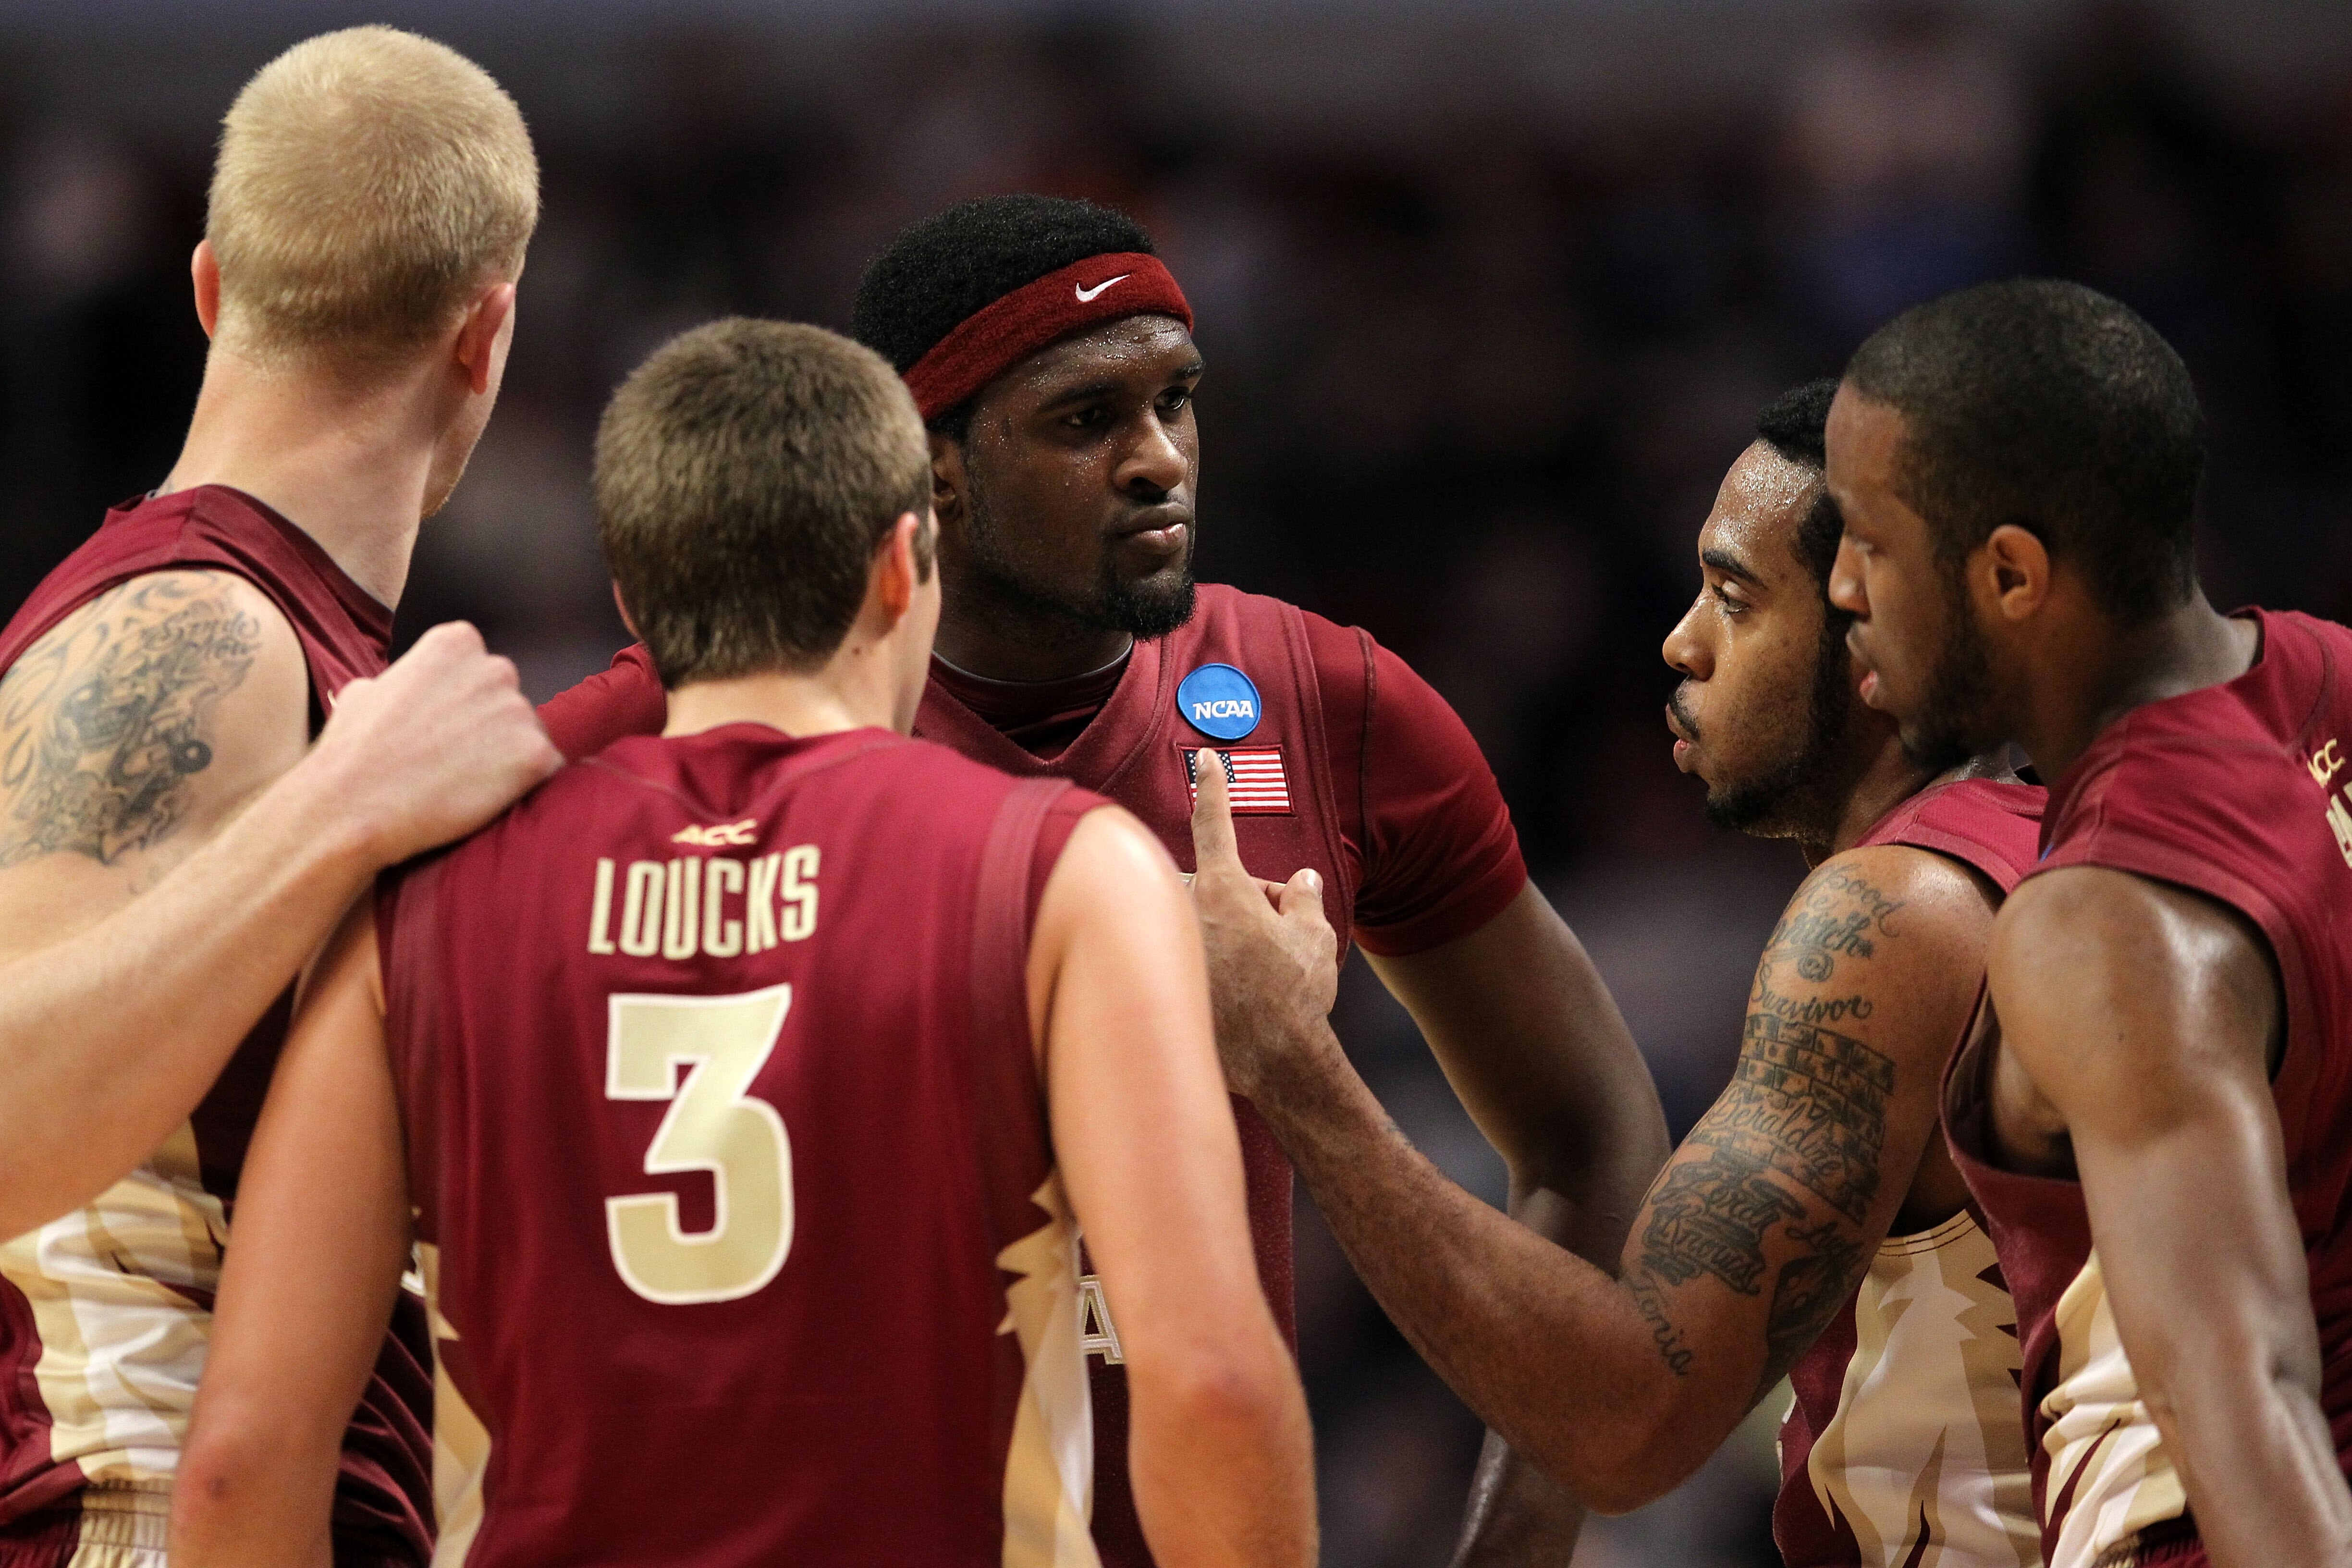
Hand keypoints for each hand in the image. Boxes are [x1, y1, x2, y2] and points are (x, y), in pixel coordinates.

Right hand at [304, 622, 562, 866]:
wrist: (353, 806)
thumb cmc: (353, 753)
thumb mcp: (367, 690)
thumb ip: (406, 678)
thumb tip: (410, 685)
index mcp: (456, 643)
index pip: (480, 669)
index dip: (465, 705)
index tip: (443, 729)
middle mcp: (495, 668)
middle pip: (509, 702)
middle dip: (491, 730)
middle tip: (454, 762)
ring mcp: (519, 711)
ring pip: (529, 736)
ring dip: (508, 759)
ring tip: (463, 784)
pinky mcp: (536, 754)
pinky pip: (547, 770)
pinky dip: (527, 786)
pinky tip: (488, 799)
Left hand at [1189, 749, 1341, 1100]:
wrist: (1274, 1063)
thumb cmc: (1294, 996)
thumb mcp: (1315, 936)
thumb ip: (1303, 897)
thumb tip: (1299, 879)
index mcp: (1222, 888)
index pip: (1213, 822)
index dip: (1213, 786)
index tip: (1205, 759)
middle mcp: (1182, 909)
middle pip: (1210, 885)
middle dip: (1243, 903)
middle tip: (1277, 937)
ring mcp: (1163, 945)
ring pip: (1194, 922)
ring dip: (1222, 937)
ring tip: (1256, 978)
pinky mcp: (1153, 982)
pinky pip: (1180, 959)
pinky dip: (1204, 974)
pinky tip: (1230, 1003)